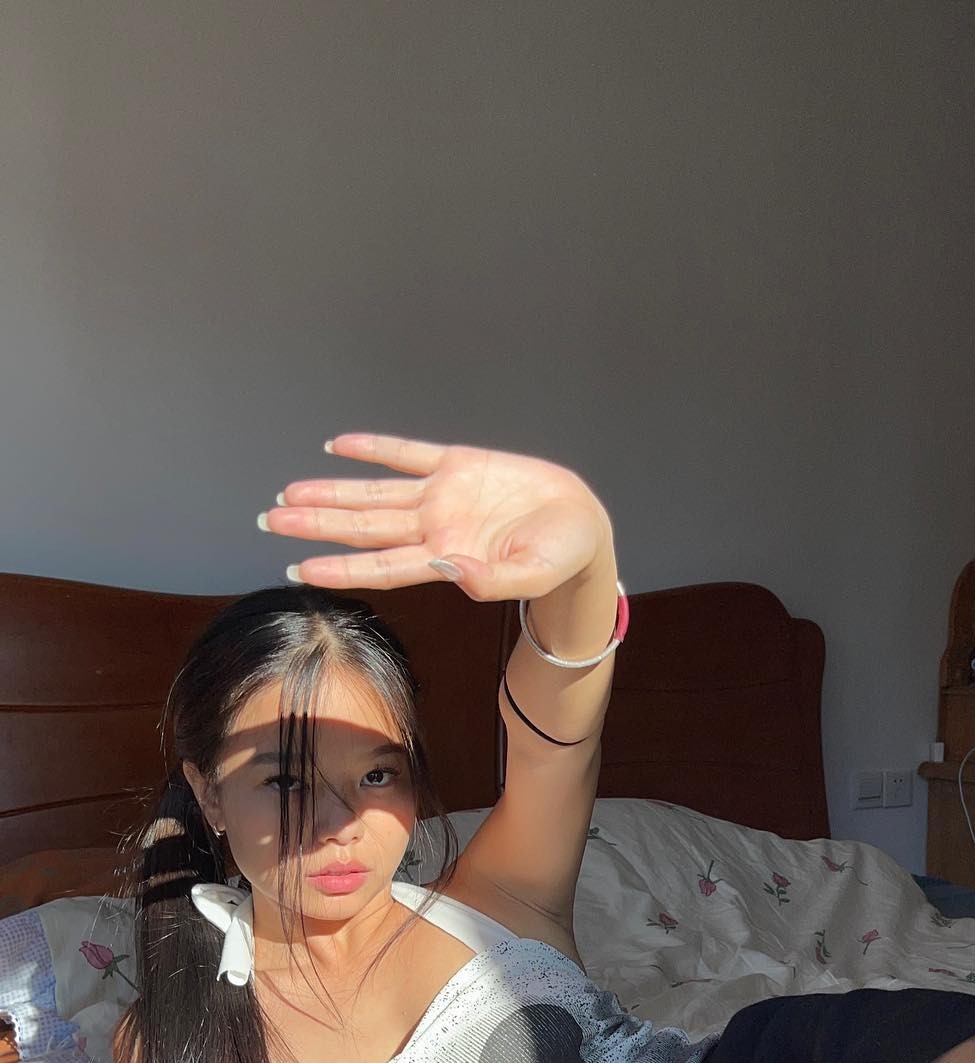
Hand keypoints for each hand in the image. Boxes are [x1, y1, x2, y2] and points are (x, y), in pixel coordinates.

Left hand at [263, 433, 613, 602]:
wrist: (581, 526)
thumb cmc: (560, 559)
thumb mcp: (533, 575)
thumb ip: (493, 579)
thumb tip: (449, 569)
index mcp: (447, 558)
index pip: (382, 565)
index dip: (340, 566)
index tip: (299, 569)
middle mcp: (434, 528)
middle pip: (363, 528)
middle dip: (315, 524)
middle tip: (269, 520)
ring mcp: (442, 496)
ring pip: (374, 493)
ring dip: (331, 492)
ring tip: (288, 493)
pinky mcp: (459, 465)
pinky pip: (407, 453)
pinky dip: (373, 448)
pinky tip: (338, 446)